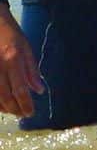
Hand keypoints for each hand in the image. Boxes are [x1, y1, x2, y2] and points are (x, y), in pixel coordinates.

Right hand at [0, 3, 44, 119]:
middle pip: (5, 96)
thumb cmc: (11, 35)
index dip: (25, 104)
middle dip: (15, 109)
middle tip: (23, 115)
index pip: (20, 89)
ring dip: (4, 107)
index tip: (31, 113)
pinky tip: (1, 104)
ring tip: (13, 111)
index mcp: (13, 60)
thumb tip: (39, 90)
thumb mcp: (27, 48)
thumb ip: (32, 70)